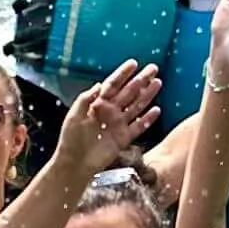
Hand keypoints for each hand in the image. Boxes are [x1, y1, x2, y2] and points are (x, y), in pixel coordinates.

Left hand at [59, 58, 162, 173]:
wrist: (75, 163)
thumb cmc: (71, 139)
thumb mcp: (74, 116)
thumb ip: (85, 99)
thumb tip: (99, 84)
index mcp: (97, 104)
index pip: (112, 85)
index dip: (122, 74)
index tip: (133, 63)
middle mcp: (110, 112)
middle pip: (128, 92)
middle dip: (140, 80)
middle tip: (153, 68)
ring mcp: (118, 124)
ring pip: (136, 106)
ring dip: (147, 95)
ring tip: (157, 83)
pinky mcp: (123, 138)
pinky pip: (138, 127)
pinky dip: (148, 119)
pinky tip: (156, 110)